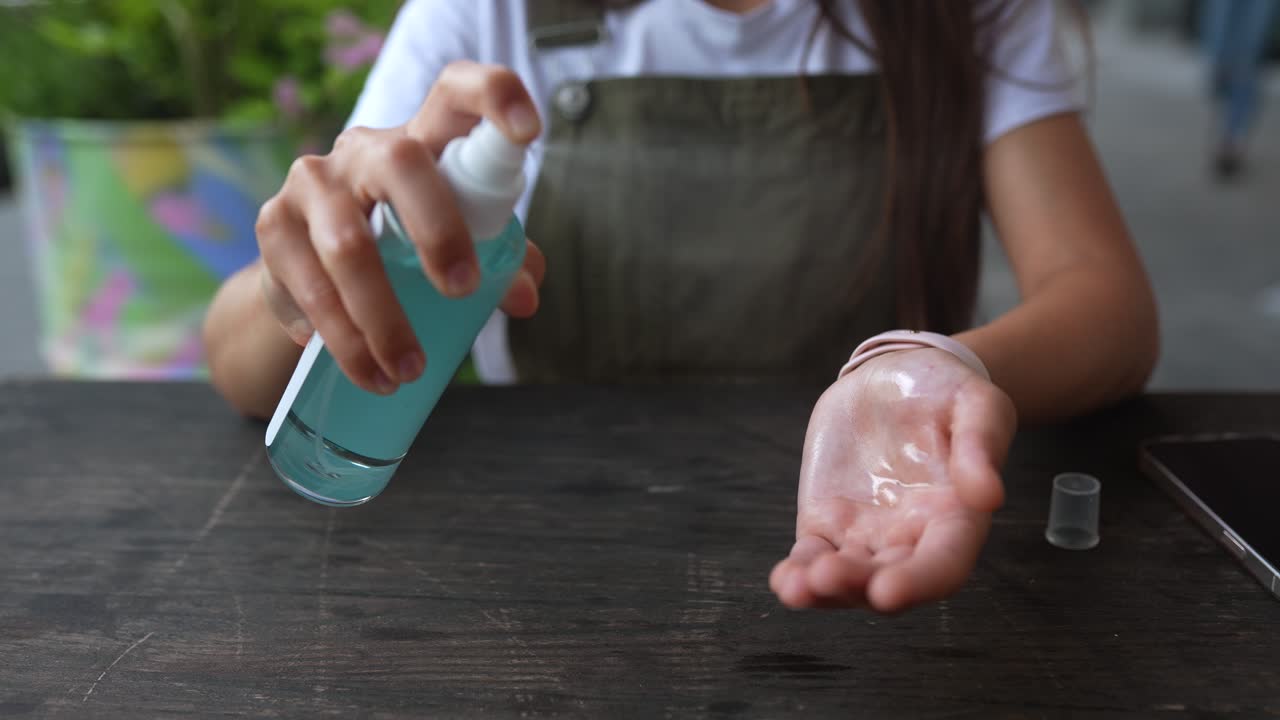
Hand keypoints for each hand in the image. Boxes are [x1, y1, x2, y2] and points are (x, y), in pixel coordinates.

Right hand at [255, 61, 545, 395]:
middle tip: (463, 293)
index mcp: (423, 140)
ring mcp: (312, 183)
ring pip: (348, 246)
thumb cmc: (404, 244)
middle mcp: (366, 149)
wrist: (308, 270)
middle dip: (438, 230)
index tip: (531, 132)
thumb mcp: (458, 243)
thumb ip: (501, 259)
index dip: (495, 97)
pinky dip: (338, 336)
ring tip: (406, 372)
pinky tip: (358, 365)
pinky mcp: (273, 225)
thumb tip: (524, 295)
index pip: (456, 91)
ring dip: (381, 319)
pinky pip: (306, 285)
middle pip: (402, 165)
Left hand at [770, 348, 1016, 611]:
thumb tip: (989, 497)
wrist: (897, 376)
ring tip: (796, 587)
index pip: (944, 564)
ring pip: (847, 578)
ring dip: (822, 590)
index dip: (918, 583)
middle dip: (858, 586)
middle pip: (889, 580)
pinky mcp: (829, 522)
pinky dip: (799, 573)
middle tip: (826, 577)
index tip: (888, 592)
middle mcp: (912, 538)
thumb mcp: (977, 406)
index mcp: (956, 518)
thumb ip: (981, 447)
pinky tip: (785, 581)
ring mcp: (866, 535)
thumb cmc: (947, 392)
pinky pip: (813, 556)